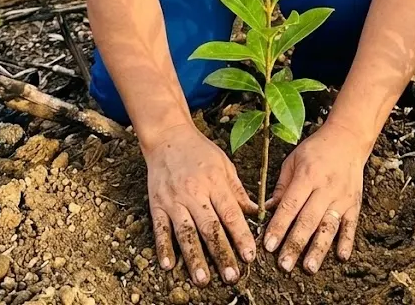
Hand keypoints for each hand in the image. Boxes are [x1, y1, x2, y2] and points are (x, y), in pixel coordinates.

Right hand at [145, 122, 257, 285]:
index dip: (241, 236)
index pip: (230, 214)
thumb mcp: (224, 164)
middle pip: (209, 228)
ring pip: (186, 233)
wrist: (168, 136)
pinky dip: (163, 248)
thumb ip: (238, 191)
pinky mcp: (157, 204)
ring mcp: (174, 200)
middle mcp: (194, 193)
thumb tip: (257, 213)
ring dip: (194, 258)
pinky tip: (168, 265)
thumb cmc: (199, 150)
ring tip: (203, 279)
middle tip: (232, 276)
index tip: (250, 255)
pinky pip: (160, 229)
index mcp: (214, 182)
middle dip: (222, 254)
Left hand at [263, 121, 366, 272]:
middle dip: (295, 243)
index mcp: (307, 175)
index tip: (268, 245)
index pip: (290, 205)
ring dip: (319, 249)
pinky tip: (341, 256)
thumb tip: (266, 211)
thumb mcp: (293, 160)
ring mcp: (342, 197)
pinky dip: (347, 241)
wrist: (348, 139)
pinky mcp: (354, 204)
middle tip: (283, 265)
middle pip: (308, 220)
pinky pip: (351, 225)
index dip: (279, 226)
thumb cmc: (315, 150)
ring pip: (329, 226)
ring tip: (309, 267)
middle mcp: (325, 188)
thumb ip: (281, 186)